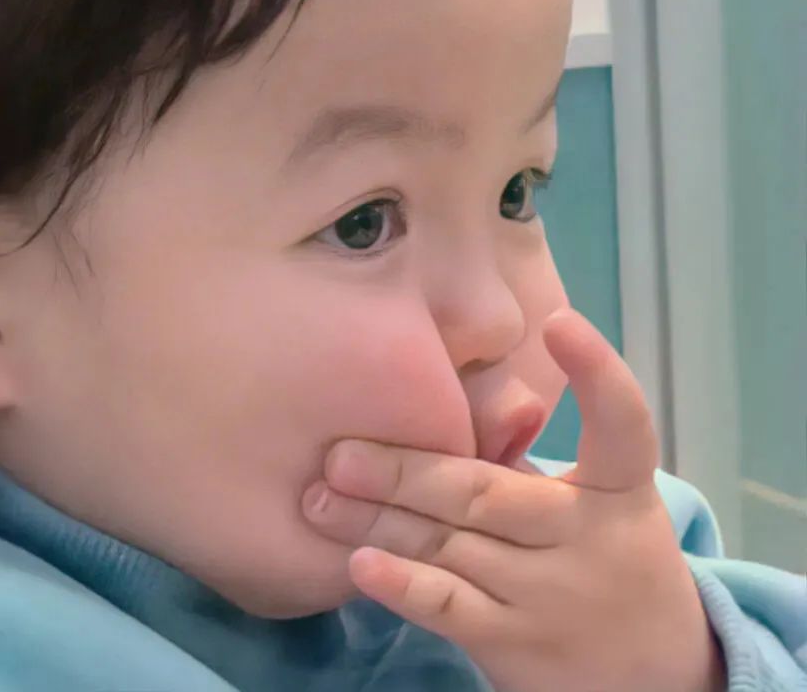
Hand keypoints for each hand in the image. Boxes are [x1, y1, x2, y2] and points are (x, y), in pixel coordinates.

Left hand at [302, 309, 725, 691]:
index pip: (623, 425)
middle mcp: (587, 536)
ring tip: (319, 497)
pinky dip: (403, 584)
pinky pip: (451, 607)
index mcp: (619, 487)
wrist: (657, 673)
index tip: (559, 321)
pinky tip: (360, 562)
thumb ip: (523, 458)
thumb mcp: (592, 500)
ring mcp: (552, 594)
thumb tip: (429, 401)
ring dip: (378, 518)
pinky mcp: (519, 645)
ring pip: (451, 543)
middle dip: (405, 469)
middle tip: (336, 452)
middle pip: (485, 491)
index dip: (597, 371)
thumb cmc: (601, 553)